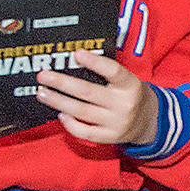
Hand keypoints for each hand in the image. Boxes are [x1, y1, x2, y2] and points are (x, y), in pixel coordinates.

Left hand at [37, 50, 157, 145]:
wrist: (147, 121)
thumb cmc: (129, 94)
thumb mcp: (126, 80)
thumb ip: (106, 72)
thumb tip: (74, 60)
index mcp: (130, 85)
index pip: (113, 71)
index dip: (94, 62)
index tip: (76, 53)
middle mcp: (124, 105)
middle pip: (88, 92)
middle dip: (62, 83)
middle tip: (43, 76)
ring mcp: (115, 123)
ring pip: (81, 111)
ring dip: (58, 101)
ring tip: (42, 92)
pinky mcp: (108, 137)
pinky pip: (84, 132)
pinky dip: (69, 123)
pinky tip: (60, 113)